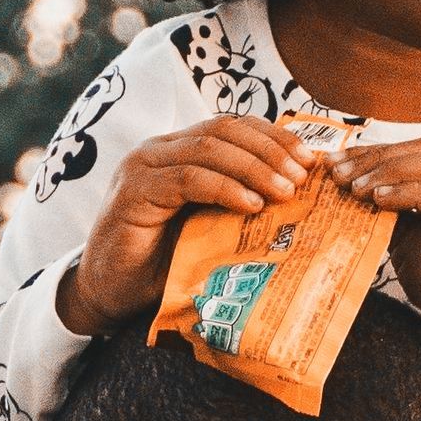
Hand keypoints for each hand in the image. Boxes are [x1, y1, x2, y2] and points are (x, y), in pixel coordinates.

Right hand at [56, 117, 310, 337]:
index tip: (310, 159)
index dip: (274, 137)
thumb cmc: (163, 263)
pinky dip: (224, 188)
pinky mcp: (134, 192)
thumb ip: (239, 205)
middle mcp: (159, 149)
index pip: (233, 127)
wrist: (110, 293)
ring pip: (208, 149)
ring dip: (254, 168)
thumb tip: (298, 201)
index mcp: (179, 151)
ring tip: (286, 191)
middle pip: (224, 130)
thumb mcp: (210, 228)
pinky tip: (252, 204)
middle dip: (270, 149)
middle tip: (303, 175)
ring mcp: (143, 167)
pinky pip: (187, 179)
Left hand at [328, 137, 420, 343]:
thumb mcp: (412, 237)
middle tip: (340, 171)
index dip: (382, 151)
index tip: (339, 161)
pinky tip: (381, 200)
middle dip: (382, 157)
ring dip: (392, 172)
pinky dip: (410, 195)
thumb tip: (351, 183)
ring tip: (356, 187)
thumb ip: (394, 207)